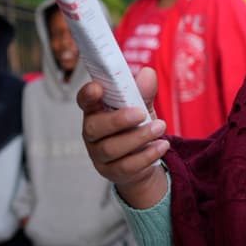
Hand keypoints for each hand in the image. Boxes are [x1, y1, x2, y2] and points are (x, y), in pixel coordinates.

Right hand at [79, 67, 168, 207]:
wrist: (143, 160)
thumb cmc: (137, 127)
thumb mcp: (142, 107)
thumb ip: (143, 92)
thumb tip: (148, 74)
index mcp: (96, 110)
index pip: (84, 101)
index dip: (87, 94)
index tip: (98, 88)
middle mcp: (92, 133)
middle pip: (94, 127)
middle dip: (118, 120)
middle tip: (141, 113)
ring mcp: (99, 154)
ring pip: (111, 148)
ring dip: (139, 137)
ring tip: (160, 127)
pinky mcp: (112, 171)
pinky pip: (127, 166)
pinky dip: (147, 155)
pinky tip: (161, 146)